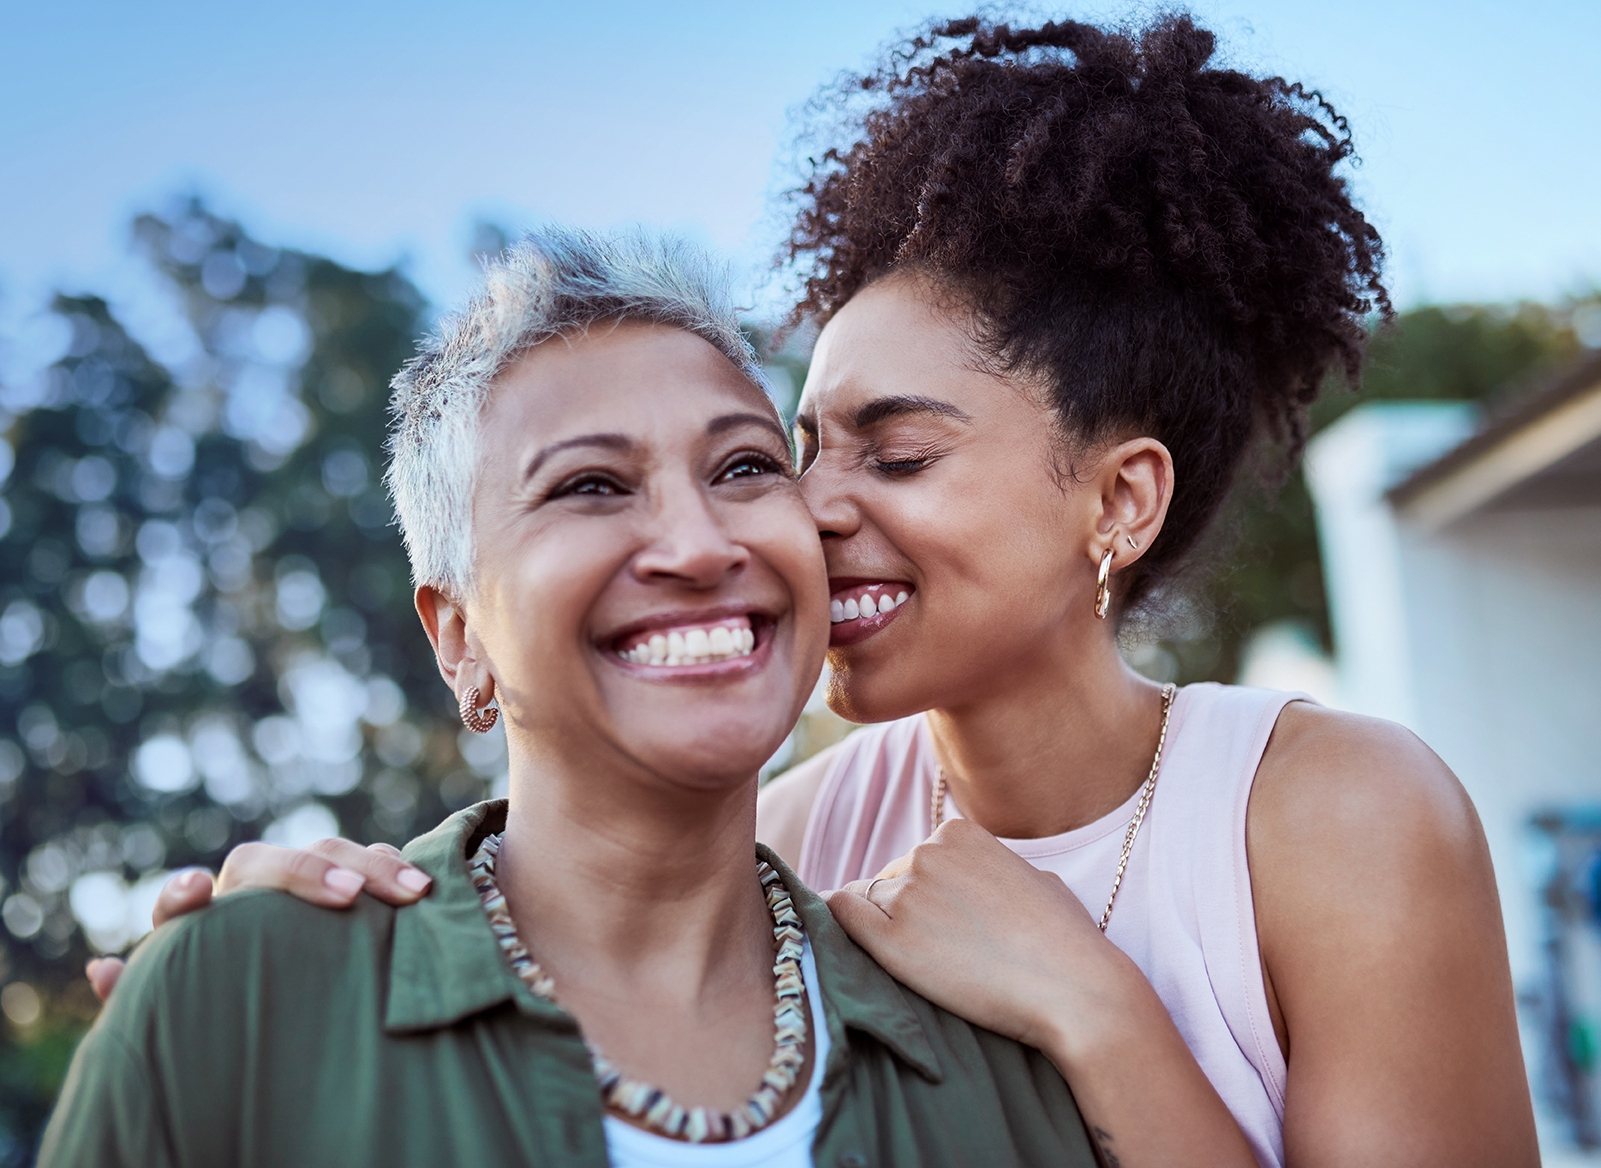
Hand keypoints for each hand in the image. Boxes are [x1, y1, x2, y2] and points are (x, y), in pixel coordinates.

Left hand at [86, 838, 431, 1002]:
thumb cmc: (229, 1008)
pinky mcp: (348, 884)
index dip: (184, 894)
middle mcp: (248, 894)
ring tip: (411, 894)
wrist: (281, 999)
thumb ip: (147, 990)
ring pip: (329, 851)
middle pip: (268, 862)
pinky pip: (370, 859)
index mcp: (200, 926)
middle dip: (309, 873)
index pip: (182, 903)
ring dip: (372, 866)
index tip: (196, 892)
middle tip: (349, 897)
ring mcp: (302, 883)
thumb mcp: (187, 1011)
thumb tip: (98, 968)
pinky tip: (422, 887)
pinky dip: (396, 866)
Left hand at [824, 818, 1130, 1055]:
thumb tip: (972, 880)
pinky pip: (842, 917)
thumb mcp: (1032, 877)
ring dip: (882, 929)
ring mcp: (906, 895)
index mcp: (957, 832)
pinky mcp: (891, 941)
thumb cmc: (1064, 940)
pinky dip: (842, 928)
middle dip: (904, 913)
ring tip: (922, 964)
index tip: (945, 926)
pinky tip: (854, 948)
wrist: (1074, 989)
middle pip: (888, 881)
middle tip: (938, 952)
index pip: (914, 860)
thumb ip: (991, 868)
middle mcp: (926, 853)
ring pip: (865, 903)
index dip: (925, 895)